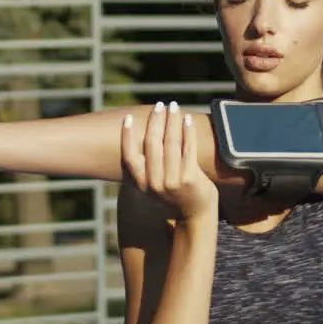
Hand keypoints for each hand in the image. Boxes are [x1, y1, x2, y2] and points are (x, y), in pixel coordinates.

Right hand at [121, 101, 217, 220]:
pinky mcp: (190, 178)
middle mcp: (155, 183)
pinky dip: (188, 131)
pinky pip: (188, 149)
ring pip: (171, 143)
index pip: (130, 157)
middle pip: (152, 145)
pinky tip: (187, 119)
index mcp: (142, 184)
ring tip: (173, 106)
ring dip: (172, 121)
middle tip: (159, 106)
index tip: (128, 118)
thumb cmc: (174, 196)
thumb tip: (145, 135)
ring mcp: (173, 181)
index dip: (127, 136)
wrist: (195, 217)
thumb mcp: (153, 186)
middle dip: (155, 121)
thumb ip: (147, 167)